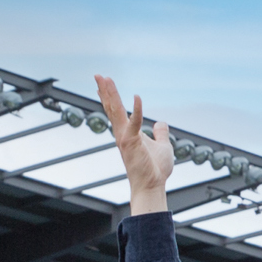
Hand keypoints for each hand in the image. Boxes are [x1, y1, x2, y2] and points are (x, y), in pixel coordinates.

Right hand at [95, 75, 173, 213]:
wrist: (152, 186)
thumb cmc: (156, 169)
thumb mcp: (162, 146)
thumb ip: (161, 133)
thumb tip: (160, 123)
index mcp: (128, 133)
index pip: (117, 111)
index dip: (110, 97)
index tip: (103, 84)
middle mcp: (122, 134)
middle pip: (112, 108)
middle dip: (105, 91)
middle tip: (98, 75)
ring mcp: (125, 138)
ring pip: (116, 111)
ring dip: (110, 94)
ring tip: (104, 79)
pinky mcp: (132, 143)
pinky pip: (134, 122)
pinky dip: (136, 110)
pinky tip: (137, 97)